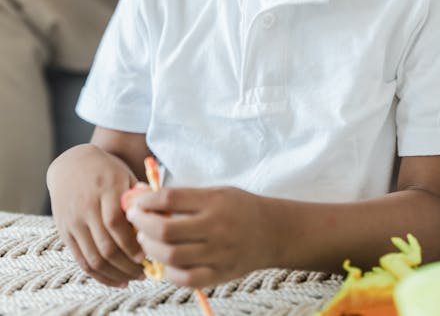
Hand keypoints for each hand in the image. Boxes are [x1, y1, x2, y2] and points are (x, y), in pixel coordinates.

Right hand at [47, 144, 145, 286]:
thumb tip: (163, 221)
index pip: (116, 222)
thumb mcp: (126, 175)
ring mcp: (73, 221)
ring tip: (133, 278)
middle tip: (145, 272)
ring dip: (115, 273)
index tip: (147, 255)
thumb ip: (142, 197)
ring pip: (93, 258)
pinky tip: (116, 279)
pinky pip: (81, 261)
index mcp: (106, 188)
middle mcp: (87, 206)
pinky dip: (100, 275)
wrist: (72, 164)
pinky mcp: (65, 232)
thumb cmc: (107, 171)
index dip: (131, 243)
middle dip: (127, 264)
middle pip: (105, 245)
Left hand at [126, 186, 275, 286]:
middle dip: (142, 226)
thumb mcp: (216, 192)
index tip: (136, 203)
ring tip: (146, 241)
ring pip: (171, 256)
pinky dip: (168, 272)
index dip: (147, 202)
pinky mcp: (220, 275)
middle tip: (135, 222)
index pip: (170, 199)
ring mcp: (218, 253)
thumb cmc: (239, 207)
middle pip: (166, 230)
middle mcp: (216, 227)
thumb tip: (146, 199)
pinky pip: (186, 278)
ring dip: (151, 249)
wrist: (273, 231)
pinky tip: (164, 262)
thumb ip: (185, 198)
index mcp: (214, 201)